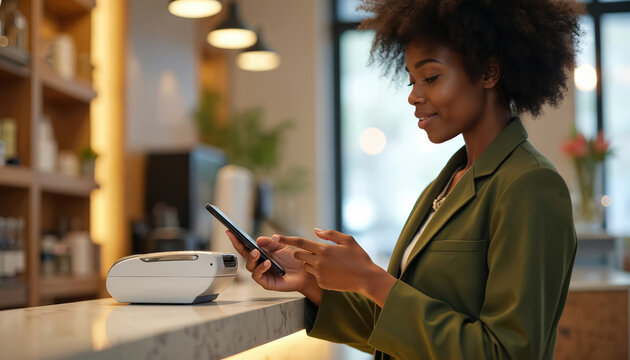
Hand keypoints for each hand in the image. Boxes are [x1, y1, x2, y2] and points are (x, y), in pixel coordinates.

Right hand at [225, 230, 321, 303]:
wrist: (305, 271)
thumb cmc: (294, 259)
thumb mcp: (282, 246)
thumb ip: (270, 242)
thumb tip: (257, 240)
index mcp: (262, 254)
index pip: (246, 246)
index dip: (237, 240)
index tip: (230, 232)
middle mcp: (259, 263)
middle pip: (245, 256)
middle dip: (240, 248)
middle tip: (240, 240)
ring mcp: (262, 273)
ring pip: (250, 267)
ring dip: (252, 259)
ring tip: (257, 253)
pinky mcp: (266, 283)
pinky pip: (258, 276)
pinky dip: (261, 269)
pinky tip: (267, 263)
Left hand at [278, 228, 395, 306]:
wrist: (366, 278)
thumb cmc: (359, 257)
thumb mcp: (348, 240)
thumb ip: (330, 234)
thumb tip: (315, 230)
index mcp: (324, 249)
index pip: (299, 242)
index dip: (286, 239)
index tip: (275, 237)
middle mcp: (319, 262)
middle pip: (299, 255)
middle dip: (301, 252)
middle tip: (314, 251)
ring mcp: (319, 274)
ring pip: (305, 265)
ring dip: (311, 262)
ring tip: (328, 263)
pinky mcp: (322, 283)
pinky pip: (314, 275)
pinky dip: (319, 272)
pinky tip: (333, 272)